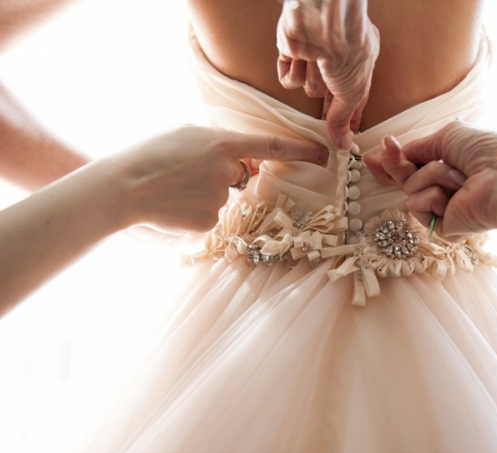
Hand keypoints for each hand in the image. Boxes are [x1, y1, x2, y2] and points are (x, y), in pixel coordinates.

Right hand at [111, 125, 327, 232]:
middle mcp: (227, 171)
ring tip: (174, 190)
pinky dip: (197, 213)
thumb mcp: (187, 135)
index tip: (322, 154)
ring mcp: (220, 199)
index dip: (300, 150)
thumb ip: (218, 145)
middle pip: (241, 175)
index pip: (272, 147)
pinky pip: (212, 216)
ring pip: (224, 198)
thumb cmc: (150, 155)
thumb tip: (235, 159)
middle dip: (224, 175)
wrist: (123, 188)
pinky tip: (175, 207)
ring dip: (206, 194)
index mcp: (222, 143)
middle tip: (188, 173)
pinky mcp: (210, 223)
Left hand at [276, 0, 379, 149]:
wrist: (324, 26)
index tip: (345, 136)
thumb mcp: (353, 93)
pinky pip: (290, 78)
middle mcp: (337, 59)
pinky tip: (301, 60)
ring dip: (313, 81)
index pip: (354, 97)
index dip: (348, 117)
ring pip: (309, 88)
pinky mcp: (292, 53)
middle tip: (324, 128)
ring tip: (318, 65)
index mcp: (359, 63)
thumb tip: (343, 143)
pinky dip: (294, 73)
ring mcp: (314, 56)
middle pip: (328, 95)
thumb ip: (344, 119)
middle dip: (326, 109)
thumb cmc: (348, 51)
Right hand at [364, 122, 496, 240]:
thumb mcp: (446, 137)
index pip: (414, 168)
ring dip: (430, 176)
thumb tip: (393, 150)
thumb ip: (417, 147)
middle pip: (405, 179)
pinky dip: (431, 195)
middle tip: (386, 149)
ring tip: (458, 177)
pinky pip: (417, 205)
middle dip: (394, 164)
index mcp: (452, 168)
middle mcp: (447, 189)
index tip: (370, 159)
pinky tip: (453, 195)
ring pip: (410, 189)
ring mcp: (444, 209)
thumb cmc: (487, 153)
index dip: (391, 164)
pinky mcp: (442, 227)